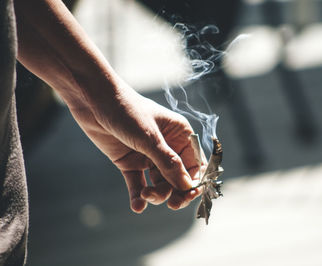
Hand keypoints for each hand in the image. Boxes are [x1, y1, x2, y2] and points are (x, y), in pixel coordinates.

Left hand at [69, 82, 202, 212]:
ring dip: (155, 194)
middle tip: (172, 204)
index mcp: (179, 135)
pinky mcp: (130, 163)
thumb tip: (187, 186)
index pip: (194, 164)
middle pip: (178, 178)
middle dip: (175, 192)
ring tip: (146, 195)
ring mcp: (148, 156)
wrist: (93, 100)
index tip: (189, 196)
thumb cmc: (127, 110)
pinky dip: (138, 196)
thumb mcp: (150, 137)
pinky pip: (138, 184)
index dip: (194, 181)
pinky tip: (137, 206)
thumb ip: (168, 163)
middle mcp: (167, 147)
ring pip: (159, 184)